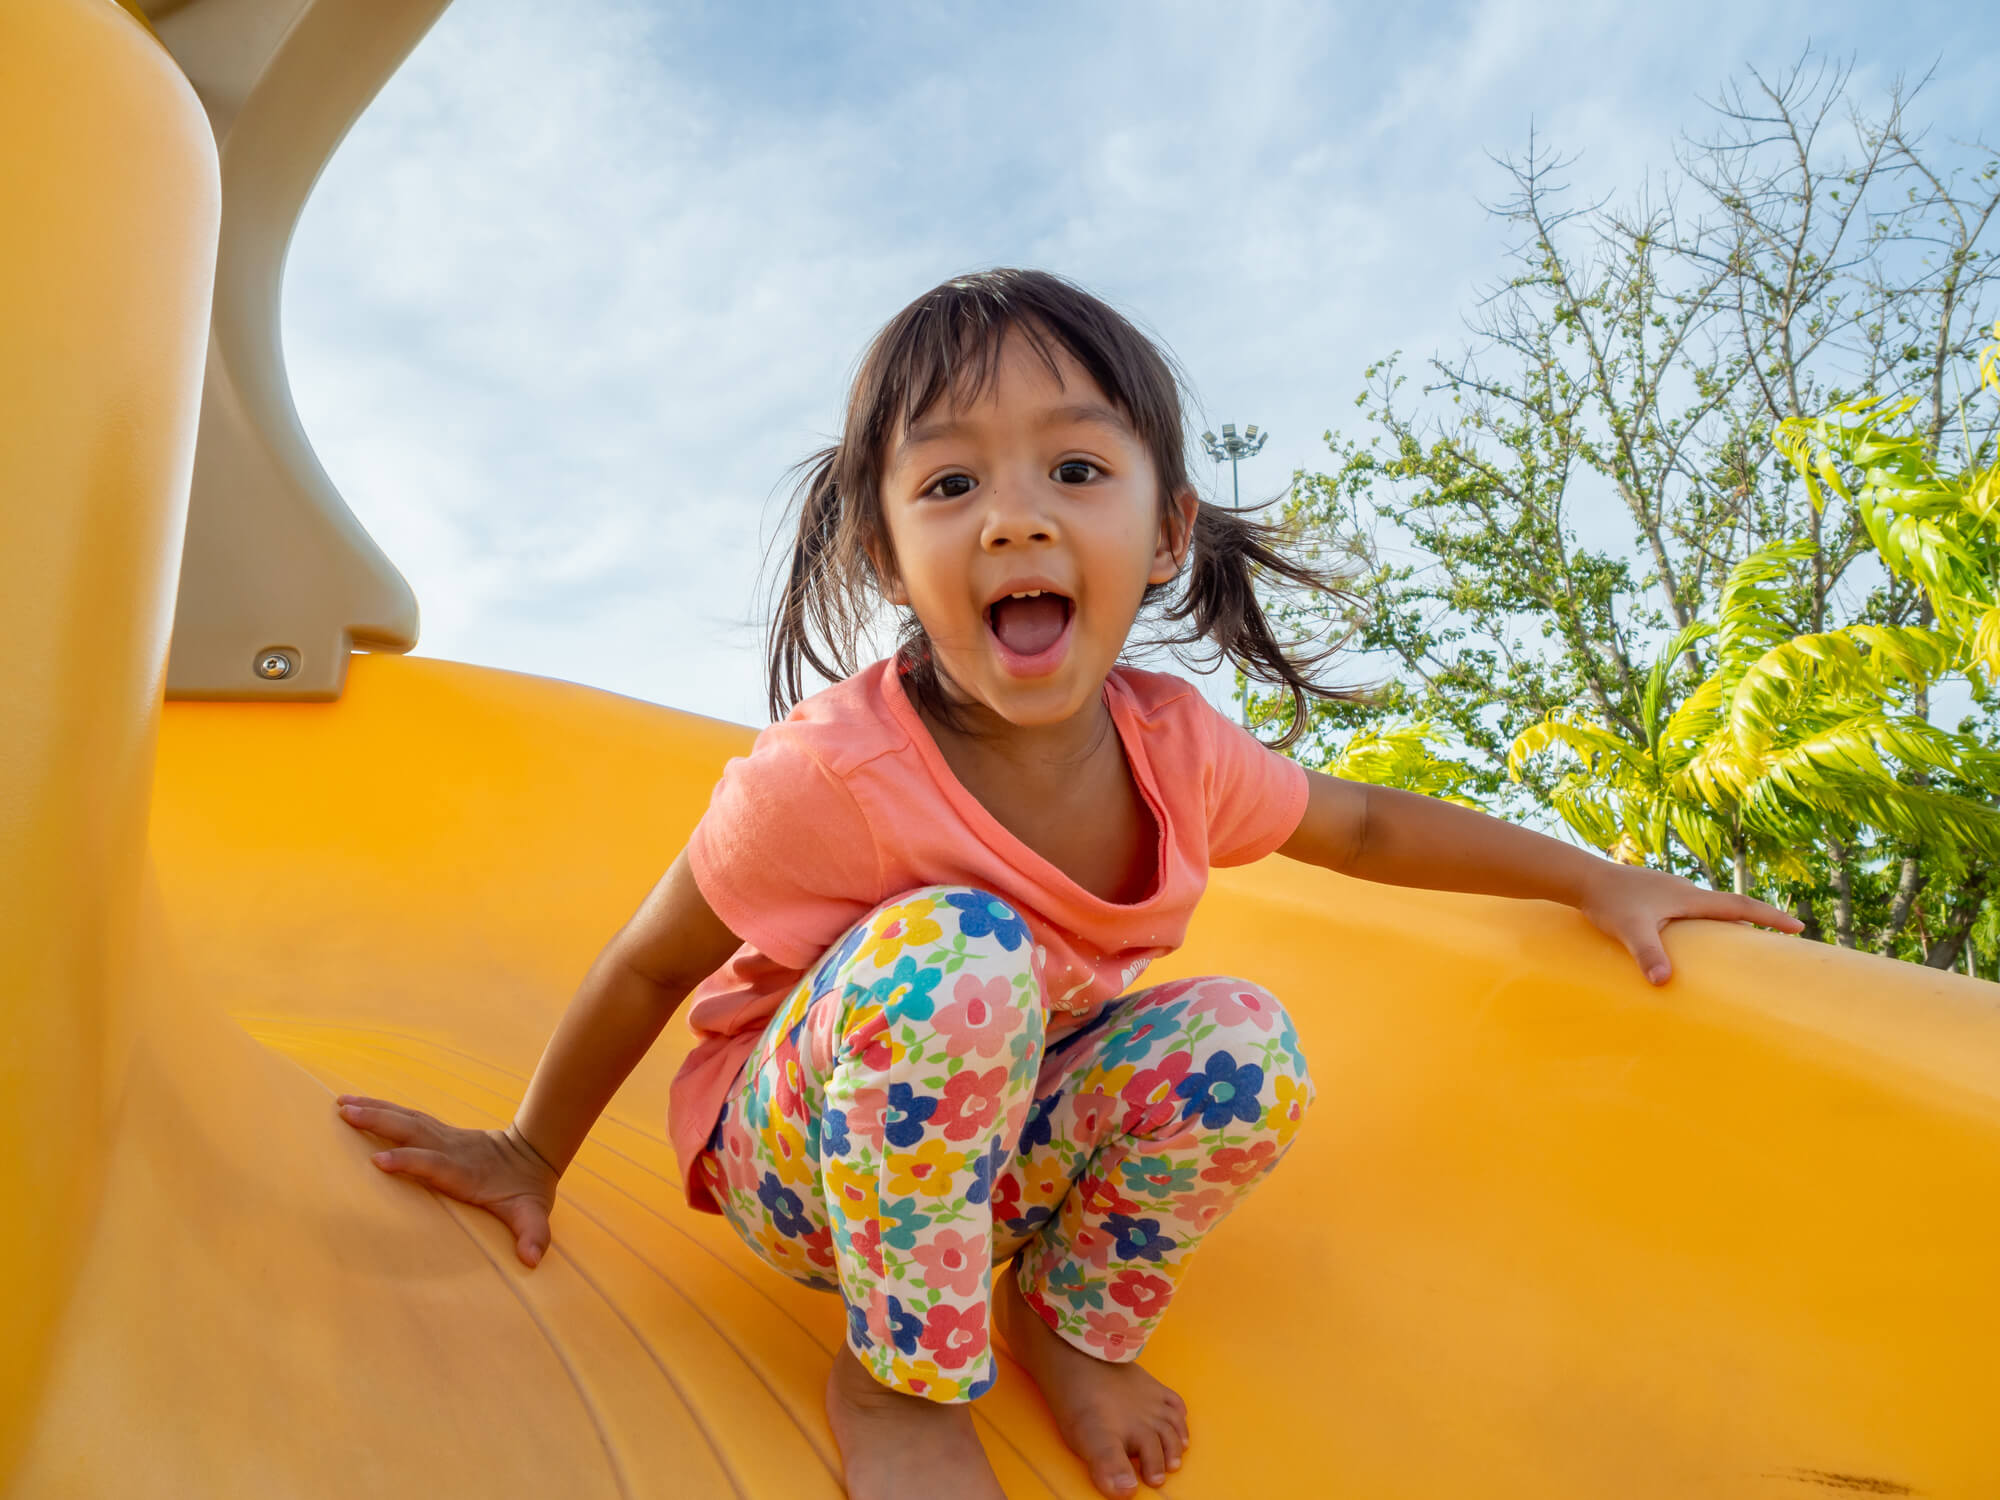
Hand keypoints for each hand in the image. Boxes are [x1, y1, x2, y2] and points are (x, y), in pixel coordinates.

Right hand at [335, 1094, 559, 1266]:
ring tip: (340, 1104)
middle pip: (413, 1132)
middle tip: (344, 1113)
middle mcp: (452, 1149)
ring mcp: (445, 1137)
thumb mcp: (533, 1213)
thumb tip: (532, 1259)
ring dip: (375, 1110)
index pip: (434, 1164)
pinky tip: (359, 1104)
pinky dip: (383, 1109)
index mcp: (466, 1171)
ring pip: (407, 1119)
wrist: (534, 1154)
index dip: (408, 1162)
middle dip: (379, 1121)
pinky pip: (408, 1118)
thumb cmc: (528, 1190)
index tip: (377, 1161)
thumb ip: (534, 1234)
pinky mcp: (439, 1132)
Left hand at [1577, 863, 1805, 985]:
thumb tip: (1664, 982)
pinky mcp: (1655, 896)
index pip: (1740, 906)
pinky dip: (1703, 923)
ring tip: (1743, 943)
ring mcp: (1669, 892)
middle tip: (1780, 936)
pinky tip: (1695, 937)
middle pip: (1729, 907)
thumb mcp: (1630, 930)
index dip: (1769, 917)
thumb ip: (1648, 954)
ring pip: (1708, 908)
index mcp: (1688, 898)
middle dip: (1756, 920)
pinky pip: (1689, 910)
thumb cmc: (1608, 902)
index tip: (1798, 927)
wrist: (1582, 878)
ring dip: (1728, 922)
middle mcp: (1684, 891)